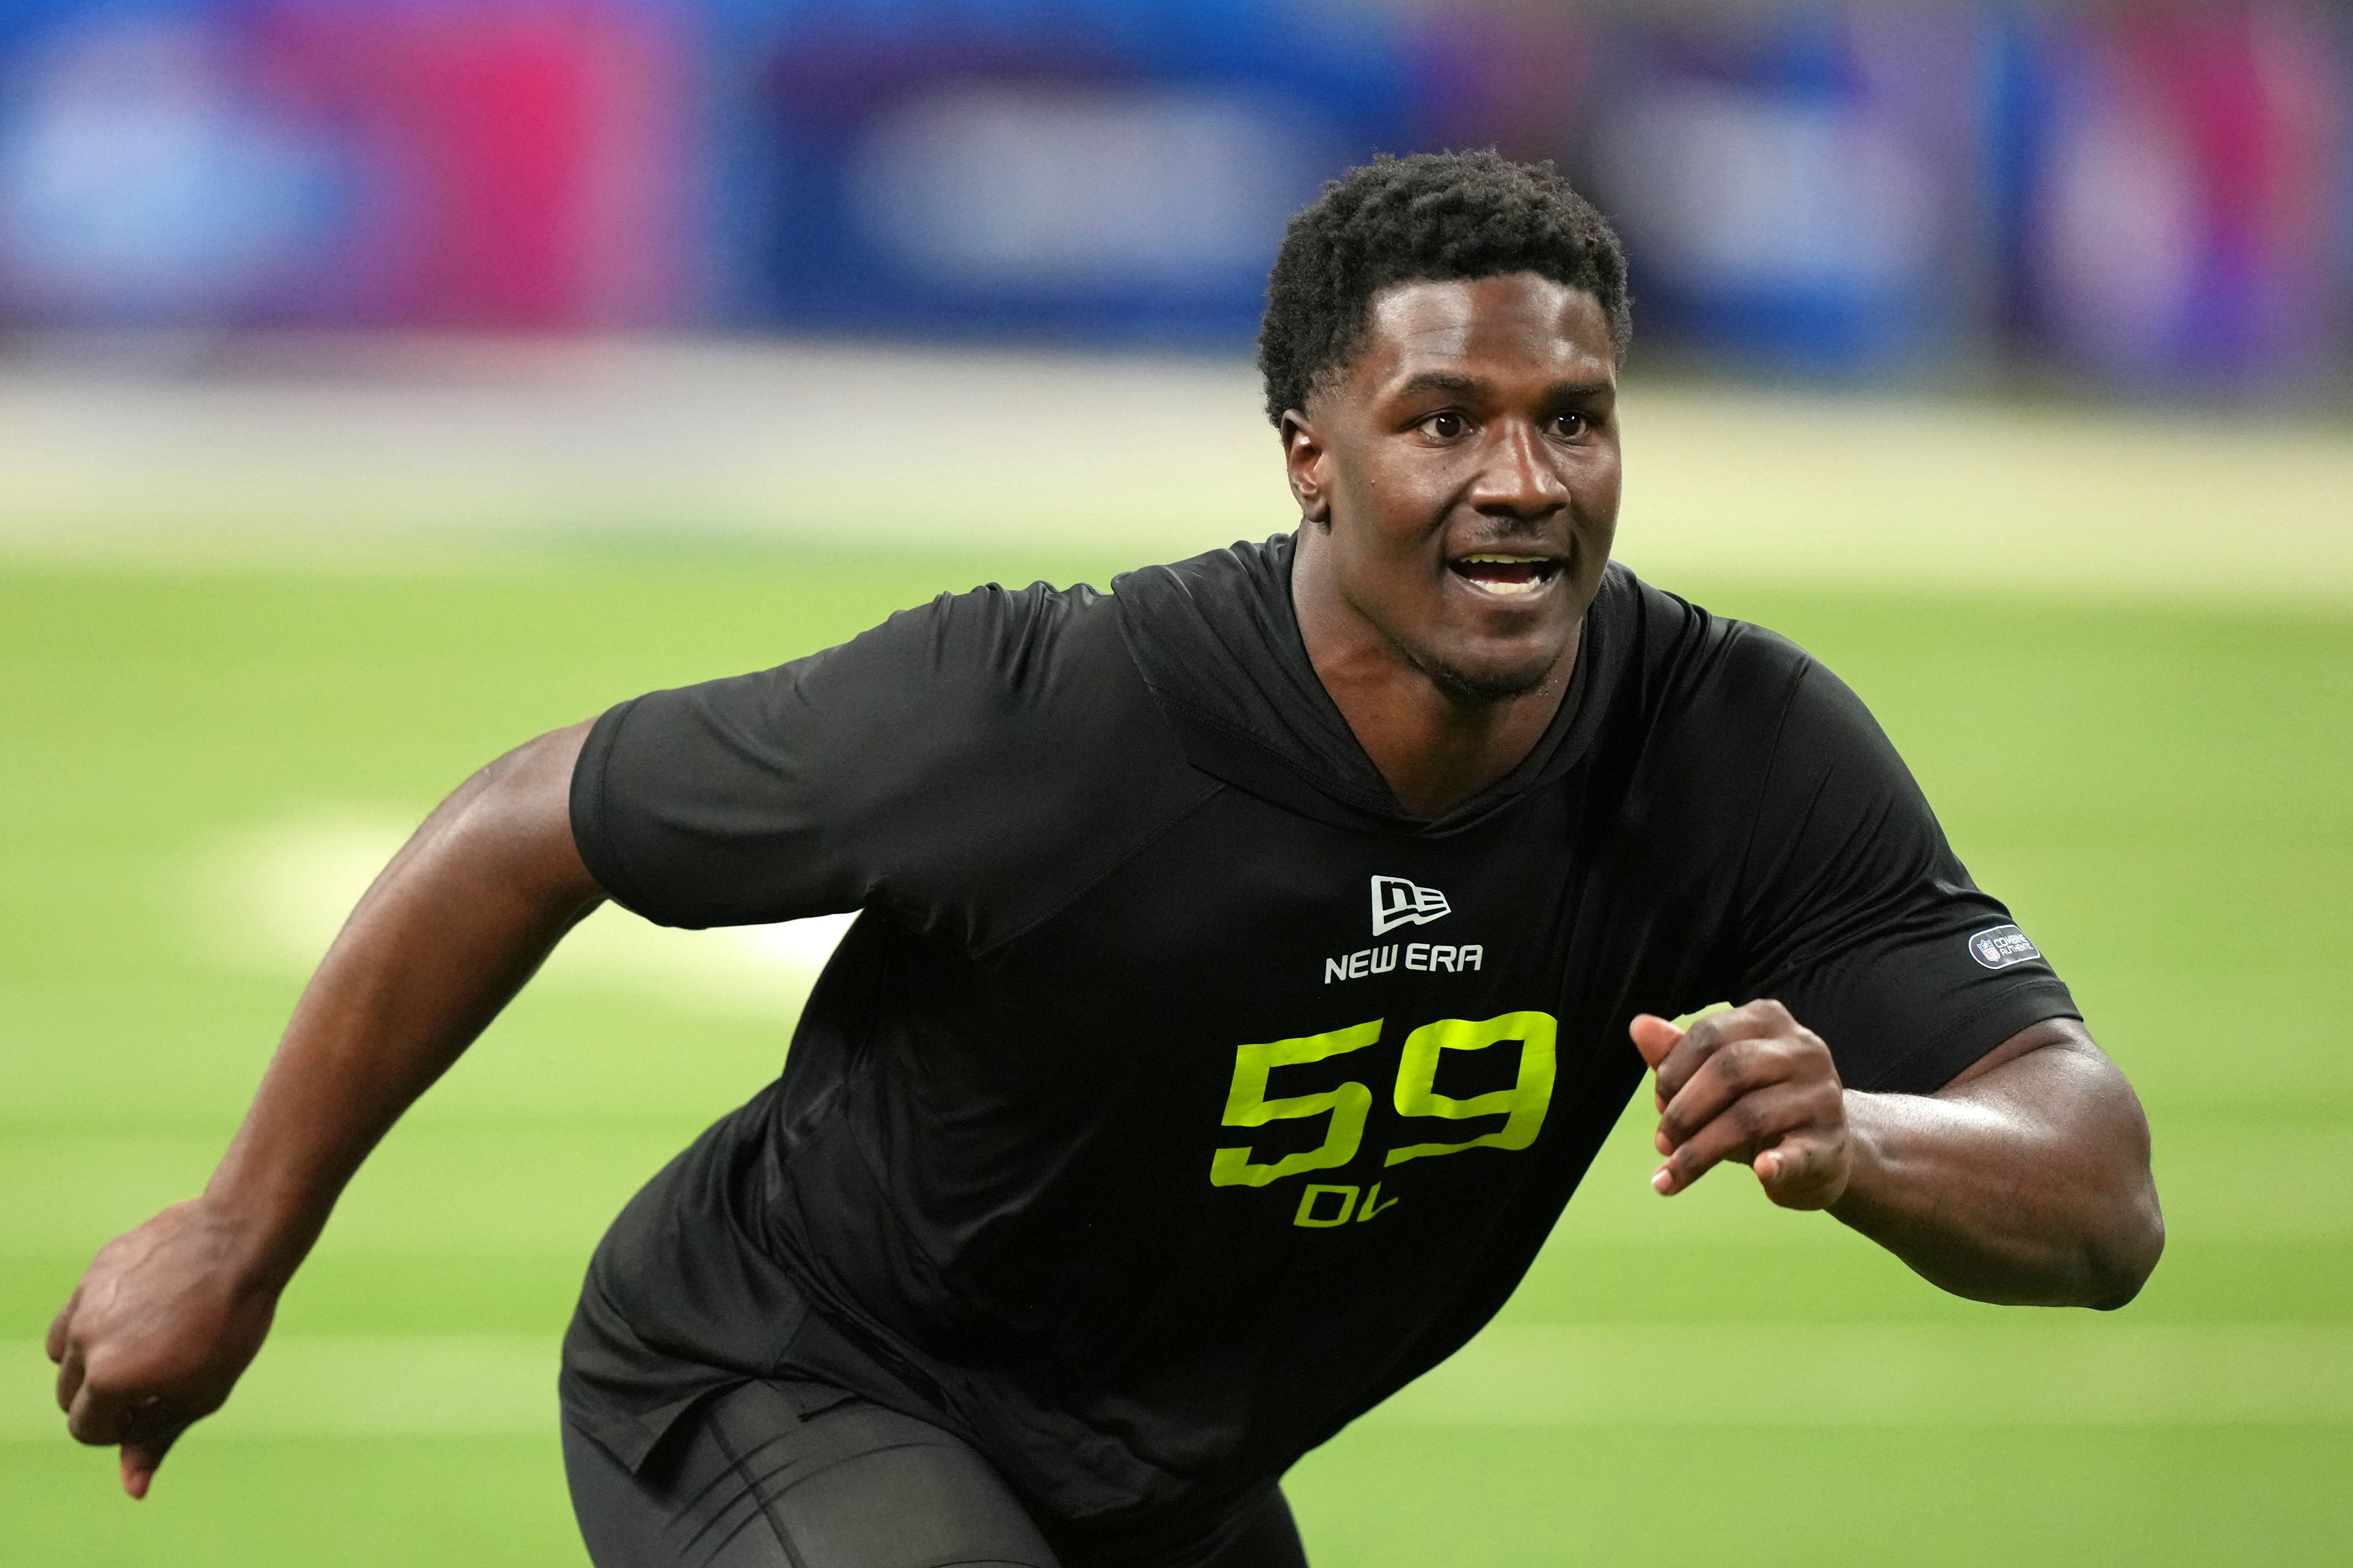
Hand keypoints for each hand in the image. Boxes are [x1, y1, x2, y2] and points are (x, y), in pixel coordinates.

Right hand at [48, 1200, 281, 1497]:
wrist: (241, 1240)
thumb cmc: (231, 1323)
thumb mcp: (202, 1393)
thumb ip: (156, 1438)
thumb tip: (132, 1488)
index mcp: (106, 1379)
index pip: (86, 1429)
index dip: (120, 1430)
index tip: (154, 1410)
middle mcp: (83, 1340)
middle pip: (69, 1394)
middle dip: (103, 1399)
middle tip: (155, 1380)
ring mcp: (85, 1300)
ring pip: (65, 1352)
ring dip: (92, 1361)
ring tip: (145, 1347)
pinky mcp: (95, 1269)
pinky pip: (80, 1309)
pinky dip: (99, 1321)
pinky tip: (143, 1311)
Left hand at [1628, 1001, 1851, 1208]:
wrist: (1821, 1151)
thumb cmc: (1759, 1107)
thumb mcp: (1717, 1079)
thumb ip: (1678, 1053)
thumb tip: (1639, 1025)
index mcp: (1769, 1021)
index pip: (1709, 1034)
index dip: (1672, 1071)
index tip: (1657, 1104)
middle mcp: (1804, 1050)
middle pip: (1728, 1071)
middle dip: (1683, 1111)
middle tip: (1662, 1142)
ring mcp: (1823, 1096)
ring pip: (1750, 1116)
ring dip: (1700, 1150)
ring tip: (1673, 1172)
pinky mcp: (1831, 1144)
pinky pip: (1800, 1152)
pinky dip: (1778, 1163)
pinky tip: (1760, 1171)